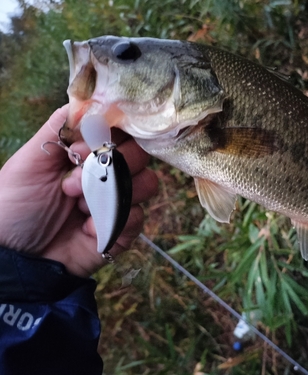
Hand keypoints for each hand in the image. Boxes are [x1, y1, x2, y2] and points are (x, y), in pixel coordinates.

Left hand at [0, 105, 157, 277]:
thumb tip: (89, 100)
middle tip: (71, 183)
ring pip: (148, 182)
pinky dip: (115, 220)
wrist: (14, 259)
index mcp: (88, 152)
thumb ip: (58, 126)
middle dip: (110, 164)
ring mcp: (119, 201)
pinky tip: (88, 229)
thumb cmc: (15, 206)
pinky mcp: (124, 229)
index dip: (110, 133)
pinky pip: (139, 216)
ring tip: (79, 208)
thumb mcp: (30, 160)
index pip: (120, 130)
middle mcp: (108, 173)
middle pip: (141, 153)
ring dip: (112, 194)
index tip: (79, 148)